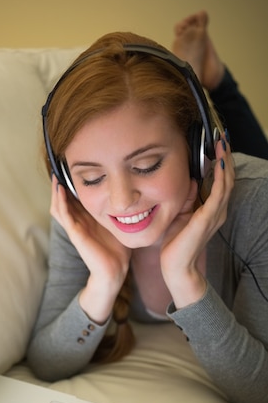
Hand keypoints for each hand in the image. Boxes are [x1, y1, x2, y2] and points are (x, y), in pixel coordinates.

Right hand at [50, 176, 130, 322]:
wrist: (115, 270)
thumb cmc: (118, 249)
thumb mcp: (118, 223)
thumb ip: (119, 210)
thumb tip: (131, 195)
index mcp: (86, 220)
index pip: (74, 199)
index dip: (71, 185)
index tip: (72, 168)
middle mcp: (78, 222)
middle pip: (62, 200)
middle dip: (60, 184)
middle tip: (59, 167)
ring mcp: (75, 228)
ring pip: (58, 206)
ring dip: (56, 191)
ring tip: (55, 175)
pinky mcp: (75, 233)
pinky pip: (63, 215)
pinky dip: (60, 201)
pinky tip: (59, 189)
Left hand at [160, 135, 234, 307]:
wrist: (176, 267)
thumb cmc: (176, 243)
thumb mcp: (180, 213)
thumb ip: (188, 197)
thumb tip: (191, 179)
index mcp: (212, 209)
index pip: (221, 180)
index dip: (220, 160)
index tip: (216, 142)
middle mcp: (218, 210)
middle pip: (227, 177)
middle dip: (225, 155)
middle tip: (222, 135)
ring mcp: (215, 215)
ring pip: (226, 182)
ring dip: (225, 161)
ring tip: (222, 143)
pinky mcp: (208, 219)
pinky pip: (218, 194)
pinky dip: (220, 177)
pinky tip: (218, 163)